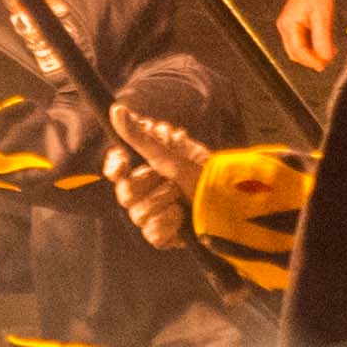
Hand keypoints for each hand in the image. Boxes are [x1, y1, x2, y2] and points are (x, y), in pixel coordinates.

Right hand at [110, 102, 207, 250]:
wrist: (231, 201)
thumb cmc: (204, 174)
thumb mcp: (173, 155)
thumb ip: (141, 136)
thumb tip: (117, 110)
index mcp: (143, 170)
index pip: (115, 169)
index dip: (115, 166)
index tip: (124, 162)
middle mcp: (143, 193)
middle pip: (125, 194)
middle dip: (150, 185)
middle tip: (170, 181)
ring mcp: (152, 215)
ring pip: (138, 215)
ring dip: (163, 204)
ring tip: (181, 198)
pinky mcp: (162, 236)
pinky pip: (152, 235)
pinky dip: (169, 225)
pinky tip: (181, 217)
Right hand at [275, 0, 344, 74]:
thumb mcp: (322, 18)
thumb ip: (323, 40)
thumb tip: (325, 58)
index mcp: (288, 25)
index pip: (298, 52)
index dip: (311, 61)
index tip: (324, 66)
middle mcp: (284, 27)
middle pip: (295, 53)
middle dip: (311, 59)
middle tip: (327, 61)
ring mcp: (287, 25)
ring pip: (297, 48)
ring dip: (312, 53)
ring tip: (328, 51)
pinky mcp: (293, 24)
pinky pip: (300, 41)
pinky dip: (311, 45)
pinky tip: (323, 43)